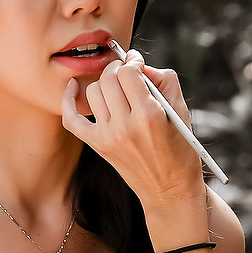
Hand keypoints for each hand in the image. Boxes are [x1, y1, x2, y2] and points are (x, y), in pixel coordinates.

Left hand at [61, 49, 206, 225]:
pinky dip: (68, 100)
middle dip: (118, 69)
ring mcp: (108, 137)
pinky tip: (72, 88)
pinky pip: (72, 118)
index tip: (137, 63)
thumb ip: (165, 81)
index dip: (133, 62)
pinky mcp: (98, 146)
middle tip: (128, 73)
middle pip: (108, 78)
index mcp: (150, 115)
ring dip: (104, 84)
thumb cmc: (180, 149)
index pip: (128, 72)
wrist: (169, 190)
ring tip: (117, 90)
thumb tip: (141, 66)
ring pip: (93, 92)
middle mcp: (126, 126)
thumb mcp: (182, 112)